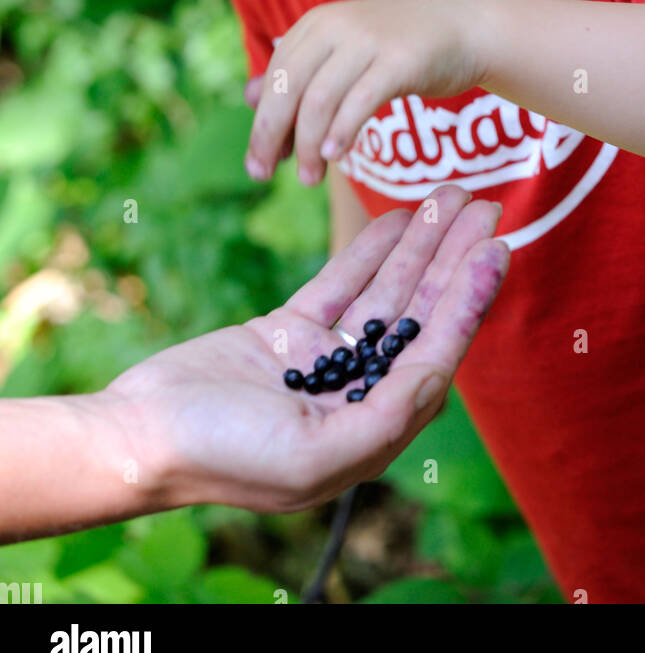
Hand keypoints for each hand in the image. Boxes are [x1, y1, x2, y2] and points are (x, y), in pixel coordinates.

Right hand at [103, 184, 507, 513]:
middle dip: (454, 259)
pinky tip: (396, 216)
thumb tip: (440, 376)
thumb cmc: (222, 456)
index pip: (435, 353)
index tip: (496, 250)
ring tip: (450, 196)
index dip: (469, 300)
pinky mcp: (288, 331)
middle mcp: (356, 391)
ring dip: (420, 244)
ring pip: (386, 293)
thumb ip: (383, 418)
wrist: (139, 435)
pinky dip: (368, 250)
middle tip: (487, 206)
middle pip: (419, 315)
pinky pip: (341, 283)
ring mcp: (322, 359)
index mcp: (370, 430)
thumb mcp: (312, 455)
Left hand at [243, 0, 486, 184]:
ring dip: (308, 145)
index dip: (262, 123)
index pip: (275, 78)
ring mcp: (368, 40)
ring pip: (320, 100)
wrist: (467, 29)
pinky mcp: (400, 60)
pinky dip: (342, 132)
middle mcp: (336, 25)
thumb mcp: (344, 54)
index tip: (261, 163)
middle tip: (265, 176)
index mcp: (316, 23)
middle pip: (288, 88)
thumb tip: (246, 97)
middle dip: (271, 136)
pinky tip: (335, 156)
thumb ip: (301, 73)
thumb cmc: (402, 49)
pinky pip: (360, 101)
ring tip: (309, 178)